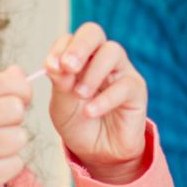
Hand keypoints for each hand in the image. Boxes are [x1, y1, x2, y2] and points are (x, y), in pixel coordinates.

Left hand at [42, 23, 148, 182]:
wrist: (98, 153)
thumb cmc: (79, 124)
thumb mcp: (61, 105)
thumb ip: (60, 84)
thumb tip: (56, 66)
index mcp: (80, 58)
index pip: (70, 39)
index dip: (59, 49)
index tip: (49, 67)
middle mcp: (101, 58)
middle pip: (93, 33)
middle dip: (78, 47)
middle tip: (68, 67)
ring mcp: (120, 71)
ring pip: (112, 52)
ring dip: (92, 73)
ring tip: (80, 95)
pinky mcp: (136, 89)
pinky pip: (124, 84)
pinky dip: (105, 99)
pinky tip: (91, 112)